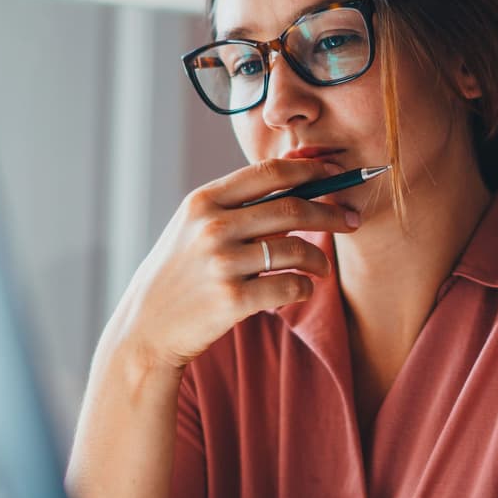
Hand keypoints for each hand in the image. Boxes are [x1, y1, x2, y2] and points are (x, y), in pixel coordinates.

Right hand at [106, 159, 360, 370]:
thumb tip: (295, 177)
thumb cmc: (179, 274)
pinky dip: (305, 288)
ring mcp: (222, 263)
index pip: (268, 172)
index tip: (336, 172)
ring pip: (296, 250)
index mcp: (203, 201)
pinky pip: (290, 287)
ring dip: (320, 259)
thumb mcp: (193, 227)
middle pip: (292, 208)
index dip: (310, 169)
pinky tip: (301, 289)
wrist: (146, 328)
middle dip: (331, 213)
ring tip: (323, 267)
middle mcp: (212, 227)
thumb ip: (234, 204)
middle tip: (352, 220)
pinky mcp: (232, 300)